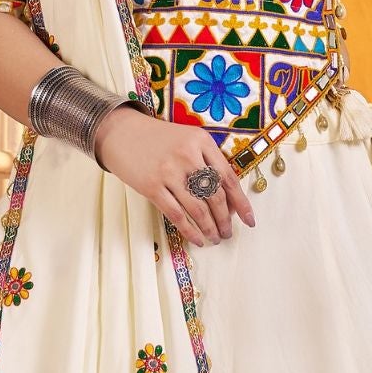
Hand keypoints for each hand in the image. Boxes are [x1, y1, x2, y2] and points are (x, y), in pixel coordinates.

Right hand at [91, 106, 256, 245]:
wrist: (122, 133)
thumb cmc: (159, 140)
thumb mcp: (188, 140)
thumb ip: (208, 162)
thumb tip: (229, 200)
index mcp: (202, 141)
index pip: (228, 177)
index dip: (241, 203)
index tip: (250, 220)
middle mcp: (188, 155)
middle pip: (215, 196)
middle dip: (225, 219)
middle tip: (228, 232)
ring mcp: (169, 171)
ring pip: (198, 209)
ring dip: (209, 228)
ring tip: (215, 238)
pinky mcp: (152, 186)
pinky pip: (177, 215)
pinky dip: (190, 230)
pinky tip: (198, 239)